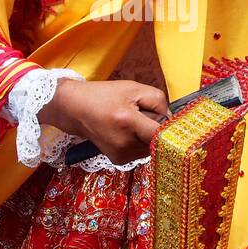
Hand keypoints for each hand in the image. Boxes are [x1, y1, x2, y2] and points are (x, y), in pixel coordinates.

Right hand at [39, 78, 167, 163]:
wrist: (75, 109)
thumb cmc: (103, 96)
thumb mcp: (133, 88)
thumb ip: (158, 101)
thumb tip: (171, 119)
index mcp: (128, 122)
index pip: (161, 134)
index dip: (170, 128)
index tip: (172, 121)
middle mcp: (124, 143)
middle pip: (158, 141)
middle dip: (157, 128)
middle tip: (144, 114)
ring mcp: (121, 155)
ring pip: (151, 147)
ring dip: (148, 135)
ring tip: (132, 122)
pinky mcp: (119, 160)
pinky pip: (141, 151)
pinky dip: (139, 141)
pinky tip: (126, 131)